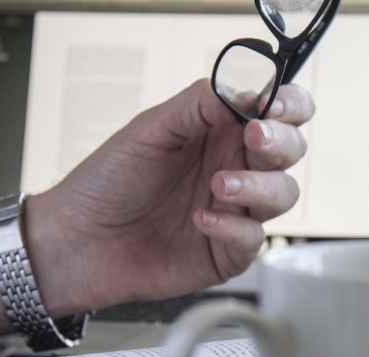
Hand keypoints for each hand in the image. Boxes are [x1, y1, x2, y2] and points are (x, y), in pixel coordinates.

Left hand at [25, 79, 314, 314]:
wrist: (78, 240)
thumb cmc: (107, 183)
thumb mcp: (150, 129)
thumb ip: (198, 104)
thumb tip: (245, 92)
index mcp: (221, 134)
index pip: (279, 114)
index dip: (290, 106)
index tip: (275, 105)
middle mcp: (235, 169)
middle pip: (291, 152)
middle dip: (280, 143)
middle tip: (254, 138)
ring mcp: (235, 212)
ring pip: (283, 195)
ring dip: (258, 186)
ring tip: (217, 184)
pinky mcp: (227, 252)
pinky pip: (254, 239)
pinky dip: (232, 227)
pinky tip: (200, 220)